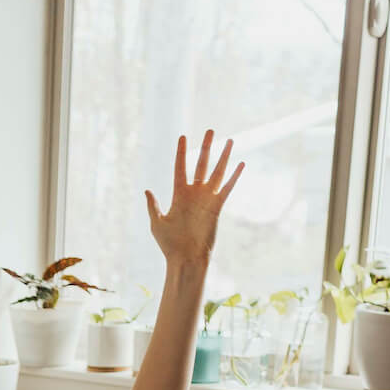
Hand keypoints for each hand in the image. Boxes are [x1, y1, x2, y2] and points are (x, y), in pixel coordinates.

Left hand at [145, 131, 242, 270]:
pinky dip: (234, 176)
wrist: (185, 258)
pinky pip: (227, 188)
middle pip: (201, 164)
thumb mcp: (157, 223)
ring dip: (223, 157)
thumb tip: (147, 190)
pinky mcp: (217, 207)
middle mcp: (194, 194)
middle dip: (206, 147)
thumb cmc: (169, 244)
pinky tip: (241, 164)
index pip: (180, 168)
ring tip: (230, 141)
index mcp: (178, 195)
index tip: (182, 137)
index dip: (181, 152)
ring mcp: (206, 199)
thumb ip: (153, 206)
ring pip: (216, 172)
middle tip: (211, 130)